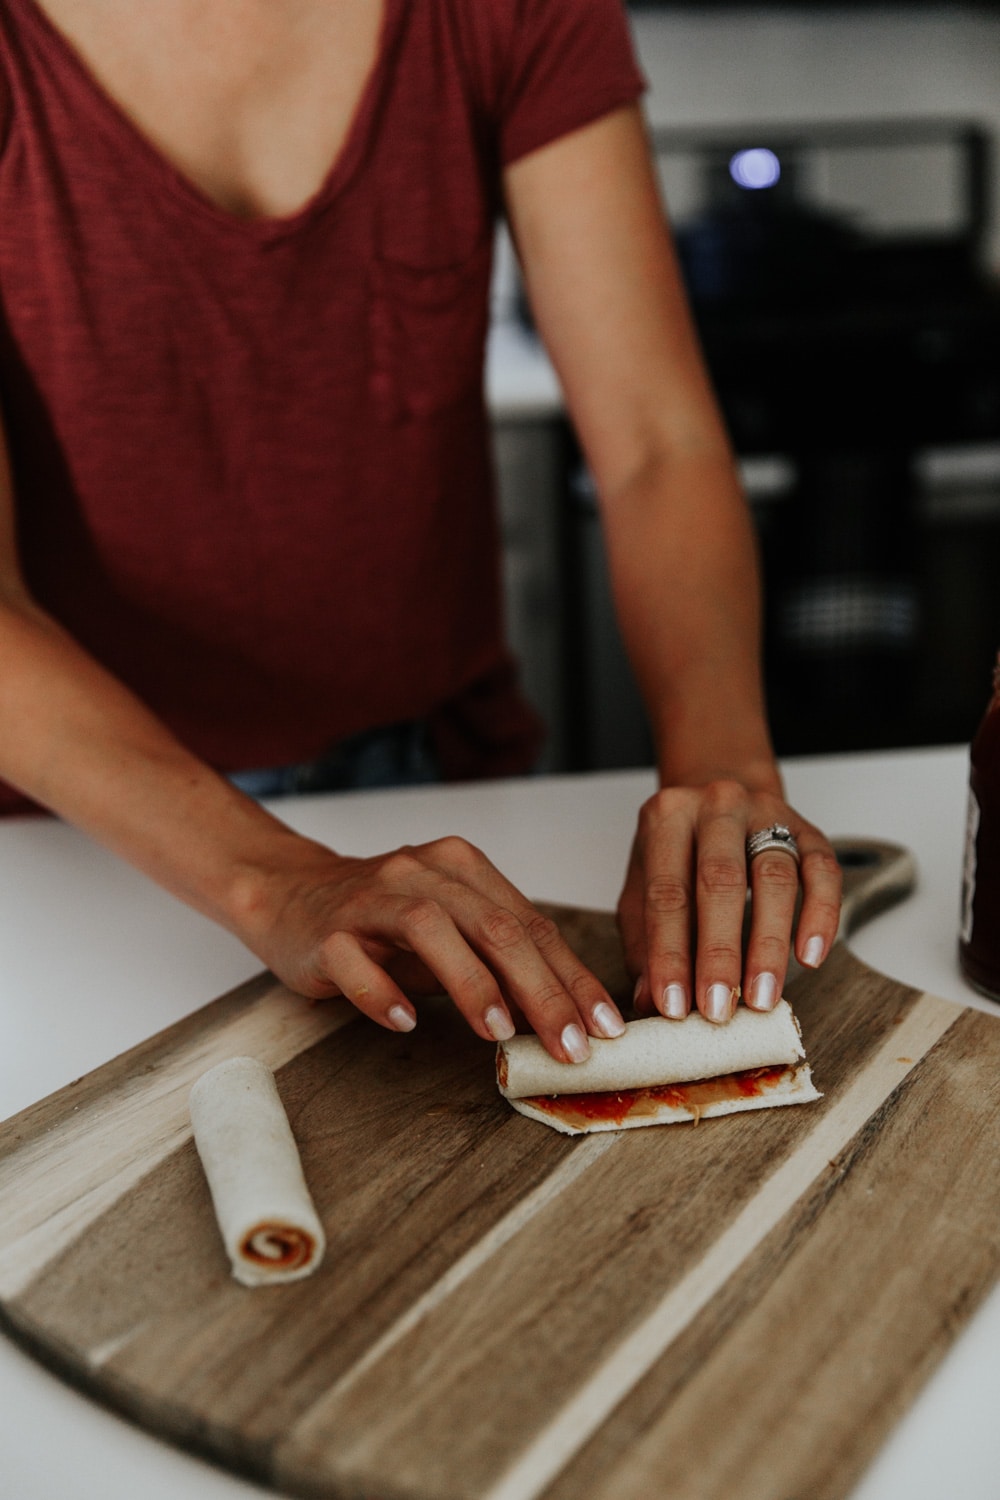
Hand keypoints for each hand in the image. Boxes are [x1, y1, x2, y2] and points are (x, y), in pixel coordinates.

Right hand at [239, 833, 626, 1062]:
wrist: (289, 894)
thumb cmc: (383, 923)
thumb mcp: (451, 934)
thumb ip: (500, 963)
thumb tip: (567, 1016)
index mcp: (462, 868)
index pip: (530, 924)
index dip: (572, 977)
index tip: (605, 1025)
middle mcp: (421, 872)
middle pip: (493, 926)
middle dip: (540, 989)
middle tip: (570, 1043)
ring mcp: (371, 898)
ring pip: (430, 929)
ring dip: (471, 983)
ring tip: (499, 1032)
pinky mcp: (326, 930)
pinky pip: (355, 960)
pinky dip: (382, 991)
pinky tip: (406, 1022)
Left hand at [617, 780, 841, 1024]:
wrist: (719, 792)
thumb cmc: (680, 851)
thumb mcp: (645, 886)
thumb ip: (644, 941)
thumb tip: (648, 1001)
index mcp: (667, 818)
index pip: (665, 893)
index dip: (668, 954)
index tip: (672, 1005)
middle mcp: (716, 807)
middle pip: (719, 881)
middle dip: (718, 953)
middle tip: (718, 1007)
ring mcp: (766, 813)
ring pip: (774, 878)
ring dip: (768, 944)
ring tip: (761, 996)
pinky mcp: (808, 829)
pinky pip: (823, 871)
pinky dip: (820, 916)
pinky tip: (810, 956)